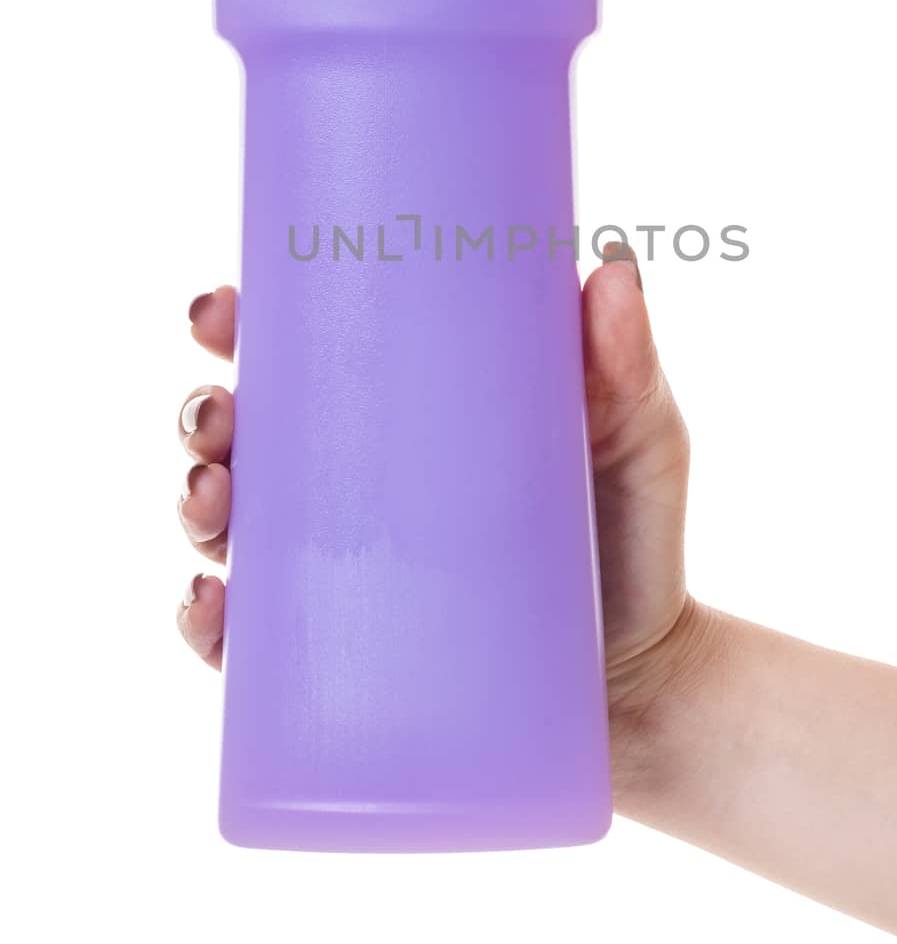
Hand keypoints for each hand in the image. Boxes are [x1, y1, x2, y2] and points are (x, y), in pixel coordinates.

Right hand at [175, 245, 694, 796]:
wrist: (654, 681)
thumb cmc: (633, 541)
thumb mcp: (635, 439)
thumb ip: (626, 360)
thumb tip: (609, 261)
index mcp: (398, 421)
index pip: (298, 361)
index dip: (237, 327)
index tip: (220, 308)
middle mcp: (350, 496)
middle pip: (243, 441)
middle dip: (204, 415)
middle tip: (218, 410)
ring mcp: (339, 582)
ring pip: (229, 532)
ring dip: (193, 504)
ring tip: (210, 497)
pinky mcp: (343, 664)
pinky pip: (247, 646)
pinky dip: (207, 622)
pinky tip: (209, 604)